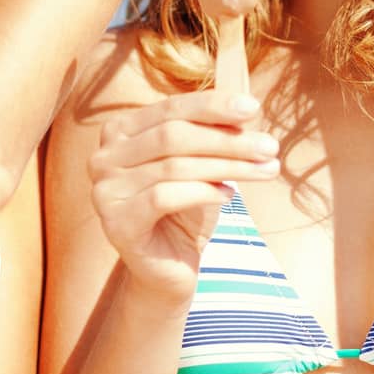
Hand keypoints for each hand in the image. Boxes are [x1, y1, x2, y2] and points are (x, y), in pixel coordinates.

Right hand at [88, 90, 278, 304]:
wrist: (170, 267)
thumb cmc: (184, 209)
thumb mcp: (199, 164)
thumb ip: (211, 134)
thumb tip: (244, 109)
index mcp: (120, 131)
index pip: (170, 108)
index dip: (212, 105)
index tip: (253, 107)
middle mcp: (104, 157)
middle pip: (173, 136)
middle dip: (227, 140)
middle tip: (269, 146)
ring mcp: (105, 191)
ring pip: (174, 166)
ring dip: (227, 166)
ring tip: (264, 170)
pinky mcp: (117, 223)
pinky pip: (164, 197)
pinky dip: (203, 192)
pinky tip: (229, 196)